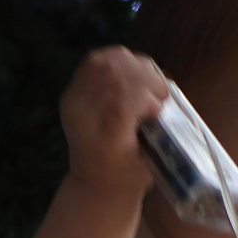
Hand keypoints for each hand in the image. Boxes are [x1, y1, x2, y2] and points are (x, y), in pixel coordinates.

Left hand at [60, 46, 169, 199]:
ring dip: (136, 67)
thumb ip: (159, 136)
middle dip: (146, 79)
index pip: (120, 103)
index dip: (146, 98)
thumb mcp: (149, 165)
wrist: (94, 178)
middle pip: (114, 77)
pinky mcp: (74, 89)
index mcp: (101, 139)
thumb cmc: (126, 175)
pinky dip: (121, 59)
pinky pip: (97, 60)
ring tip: (150, 83)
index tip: (159, 109)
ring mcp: (74, 99)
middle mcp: (81, 115)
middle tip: (161, 94)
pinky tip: (136, 72)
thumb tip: (164, 101)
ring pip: (106, 63)